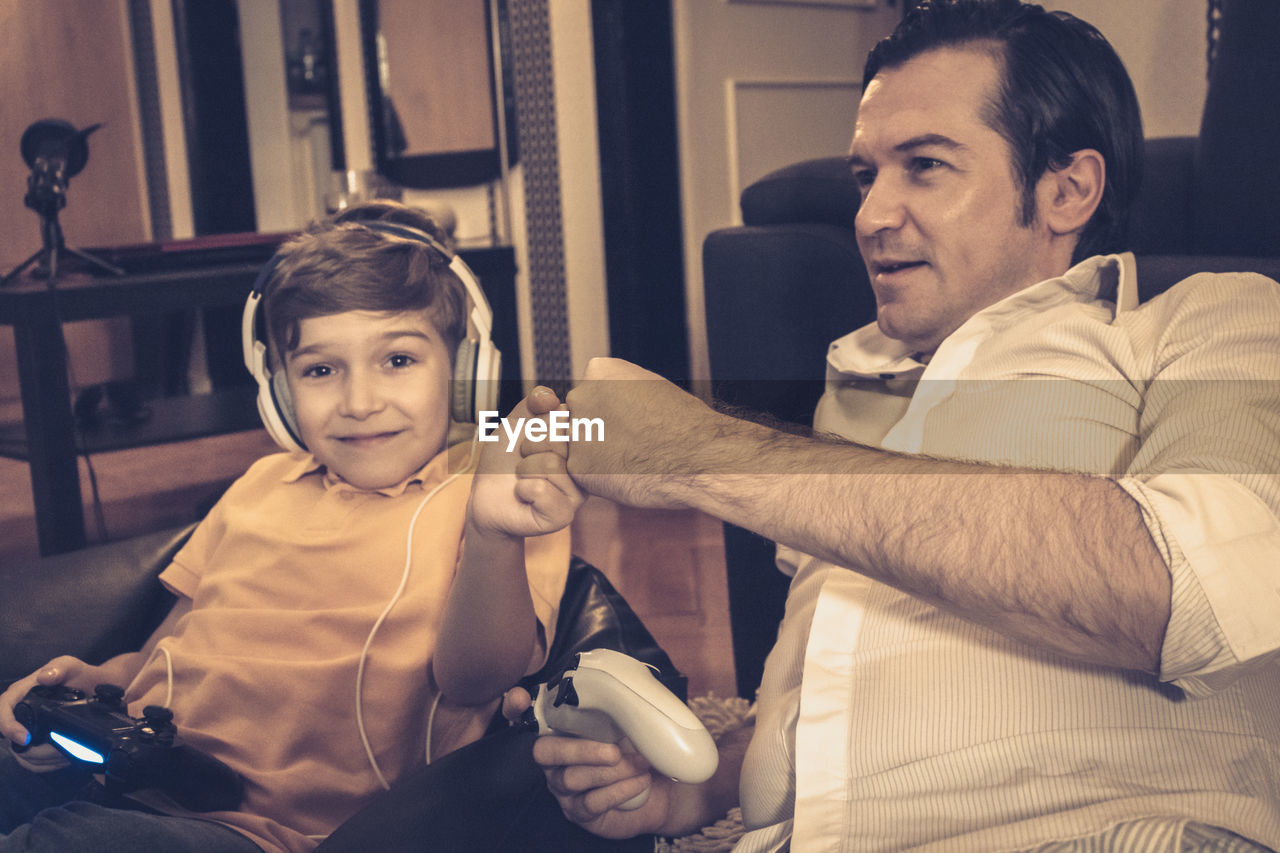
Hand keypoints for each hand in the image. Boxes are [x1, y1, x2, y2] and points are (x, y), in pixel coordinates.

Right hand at [0, 657, 92, 770]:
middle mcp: (19, 712)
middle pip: (10, 739)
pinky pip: (32, 760)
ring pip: (22, 754)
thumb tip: (43, 678)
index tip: (26, 738)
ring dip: (43, 760)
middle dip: (33, 750)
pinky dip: (46, 764)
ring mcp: (26, 728)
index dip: (8, 726)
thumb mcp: (71, 666)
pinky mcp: (35, 741)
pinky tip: (62, 759)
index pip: (3, 711)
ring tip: (64, 756)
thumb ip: (59, 667)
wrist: (94, 689)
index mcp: (21, 693)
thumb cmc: (79, 675)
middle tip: (58, 751)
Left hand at [469, 386, 585, 537]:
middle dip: (530, 447)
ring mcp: (578, 493)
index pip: (566, 416)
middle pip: (558, 439)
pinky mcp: (563, 516)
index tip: (533, 436)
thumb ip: (535, 401)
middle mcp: (586, 467)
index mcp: (581, 443)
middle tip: (526, 460)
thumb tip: (550, 398)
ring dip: (525, 470)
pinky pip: (541, 490)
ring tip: (524, 479)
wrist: (486, 496)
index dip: (539, 424)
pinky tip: (525, 496)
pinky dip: (524, 490)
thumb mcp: (517, 422)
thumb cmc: (505, 459)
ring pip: (551, 465)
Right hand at [501, 688, 674, 838]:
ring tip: (639, 764)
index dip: (515, 708)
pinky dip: (619, 790)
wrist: (660, 789)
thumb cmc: (640, 749)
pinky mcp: (578, 812)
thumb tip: (621, 689)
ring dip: (610, 772)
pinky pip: (591, 802)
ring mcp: (562, 787)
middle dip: (579, 750)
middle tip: (615, 752)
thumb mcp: (631, 722)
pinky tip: (639, 780)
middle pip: (544, 752)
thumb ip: (617, 705)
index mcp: (561, 728)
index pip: (527, 716)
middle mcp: (554, 758)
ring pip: (571, 778)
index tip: (519, 698)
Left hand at [564, 358, 718, 507]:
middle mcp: (580, 396)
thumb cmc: (681, 422)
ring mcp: (576, 431)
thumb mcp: (649, 384)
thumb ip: (619, 386)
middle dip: (599, 430)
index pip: (591, 392)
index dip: (612, 411)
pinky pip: (583, 473)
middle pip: (580, 417)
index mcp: (597, 371)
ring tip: (632, 457)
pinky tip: (627, 473)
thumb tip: (606, 395)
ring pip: (580, 446)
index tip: (633, 419)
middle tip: (632, 442)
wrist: (696, 456)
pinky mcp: (577, 466)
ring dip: (599, 454)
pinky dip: (602, 477)